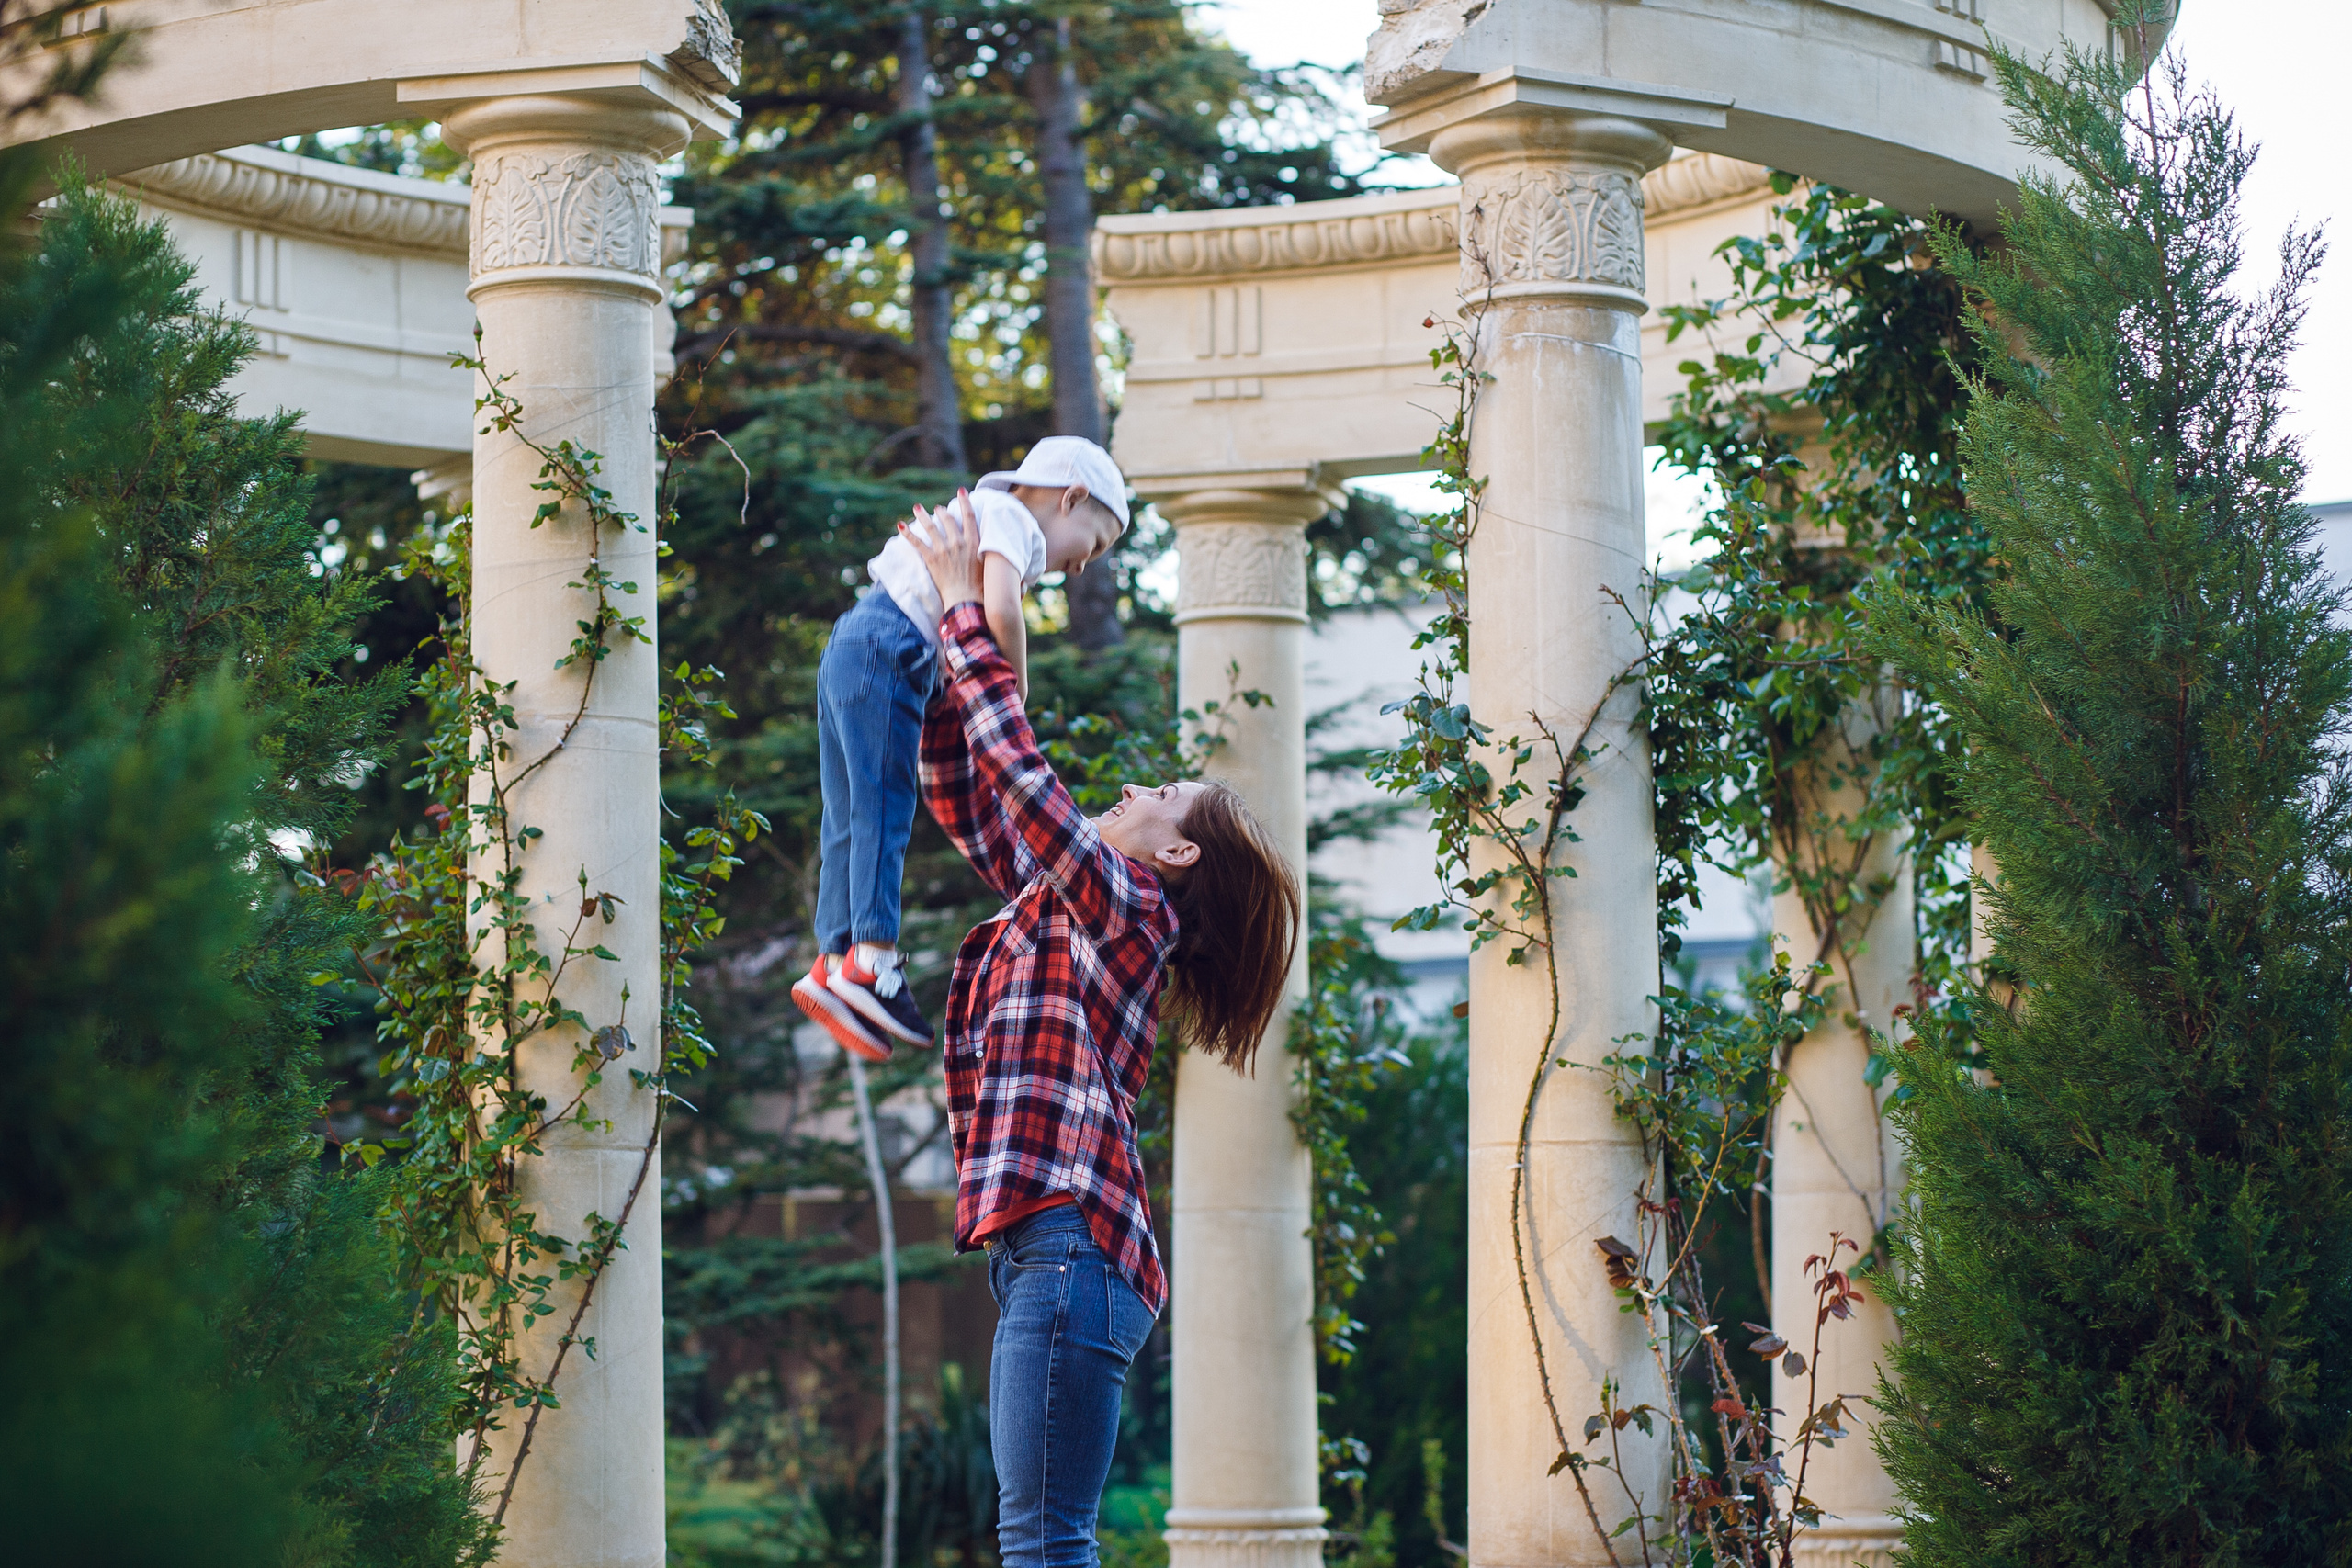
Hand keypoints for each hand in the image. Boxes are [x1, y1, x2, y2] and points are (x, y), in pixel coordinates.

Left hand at [903, 489, 983, 608]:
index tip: (961, 491)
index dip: (965, 502)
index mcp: (974, 542)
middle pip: (948, 520)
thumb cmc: (982, 586)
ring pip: (931, 527)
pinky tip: (900, 525)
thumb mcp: (988, 564)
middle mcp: (958, 542)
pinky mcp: (932, 559)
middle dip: (942, 512)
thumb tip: (995, 546)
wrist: (968, 600)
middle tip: (938, 509)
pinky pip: (917, 543)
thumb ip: (987, 551)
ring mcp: (944, 550)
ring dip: (923, 516)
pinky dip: (908, 533)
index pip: (969, 516)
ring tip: (918, 508)